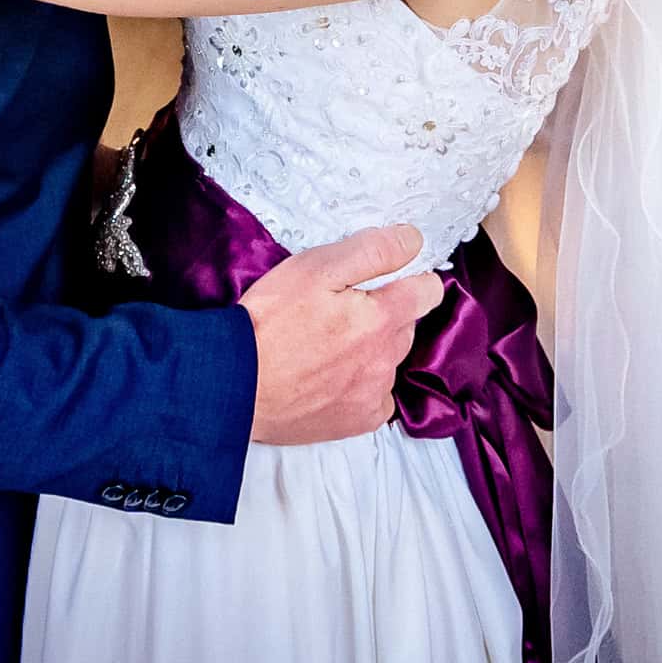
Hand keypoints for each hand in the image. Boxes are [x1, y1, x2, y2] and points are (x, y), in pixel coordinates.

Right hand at [241, 224, 443, 444]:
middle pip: (405, 325)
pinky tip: (331, 376)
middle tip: (339, 310)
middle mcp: (386, 359)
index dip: (410, 278)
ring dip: (371, 349)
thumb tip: (413, 241)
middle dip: (383, 313)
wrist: (234, 383)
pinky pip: (377, 396)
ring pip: (389, 359)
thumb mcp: (315, 267)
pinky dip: (362, 384)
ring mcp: (373, 394)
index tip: (384, 279)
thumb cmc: (271, 320)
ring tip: (327, 344)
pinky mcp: (358, 421)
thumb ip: (372, 251)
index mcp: (381, 318)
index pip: (427, 291)